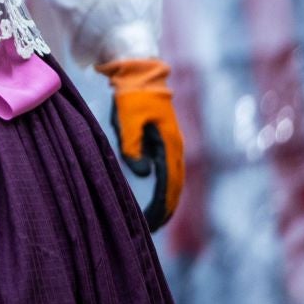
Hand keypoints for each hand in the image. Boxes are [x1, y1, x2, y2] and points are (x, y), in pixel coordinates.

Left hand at [98, 57, 184, 230]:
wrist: (140, 72)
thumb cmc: (132, 95)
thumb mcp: (128, 119)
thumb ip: (133, 145)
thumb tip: (144, 173)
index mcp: (170, 145)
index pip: (170, 184)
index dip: (162, 206)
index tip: (153, 225)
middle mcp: (175, 148)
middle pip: (174, 187)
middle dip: (166, 210)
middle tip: (152, 230)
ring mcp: (170, 145)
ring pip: (172, 180)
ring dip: (166, 200)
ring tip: (155, 221)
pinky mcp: (163, 141)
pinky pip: (166, 170)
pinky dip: (163, 186)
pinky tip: (156, 197)